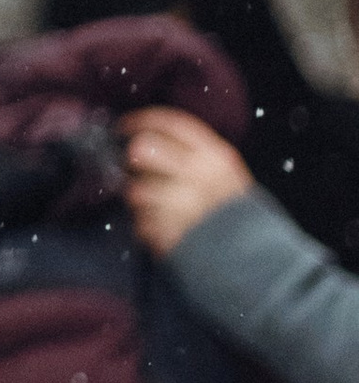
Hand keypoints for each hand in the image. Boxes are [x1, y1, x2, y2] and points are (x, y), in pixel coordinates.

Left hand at [122, 105, 253, 255]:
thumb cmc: (239, 217)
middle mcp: (198, 175)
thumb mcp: (228, 176)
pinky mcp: (169, 232)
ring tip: (154, 207)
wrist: (256, 262)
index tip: (126, 124)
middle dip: (134, 158)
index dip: (142, 120)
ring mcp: (182, 204)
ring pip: (135, 189)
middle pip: (145, 149)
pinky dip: (145, 227)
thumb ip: (197, 157)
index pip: (171, 124)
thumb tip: (153, 143)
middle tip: (135, 168)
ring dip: (138, 199)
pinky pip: (140, 222)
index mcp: (216, 157)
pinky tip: (161, 228)